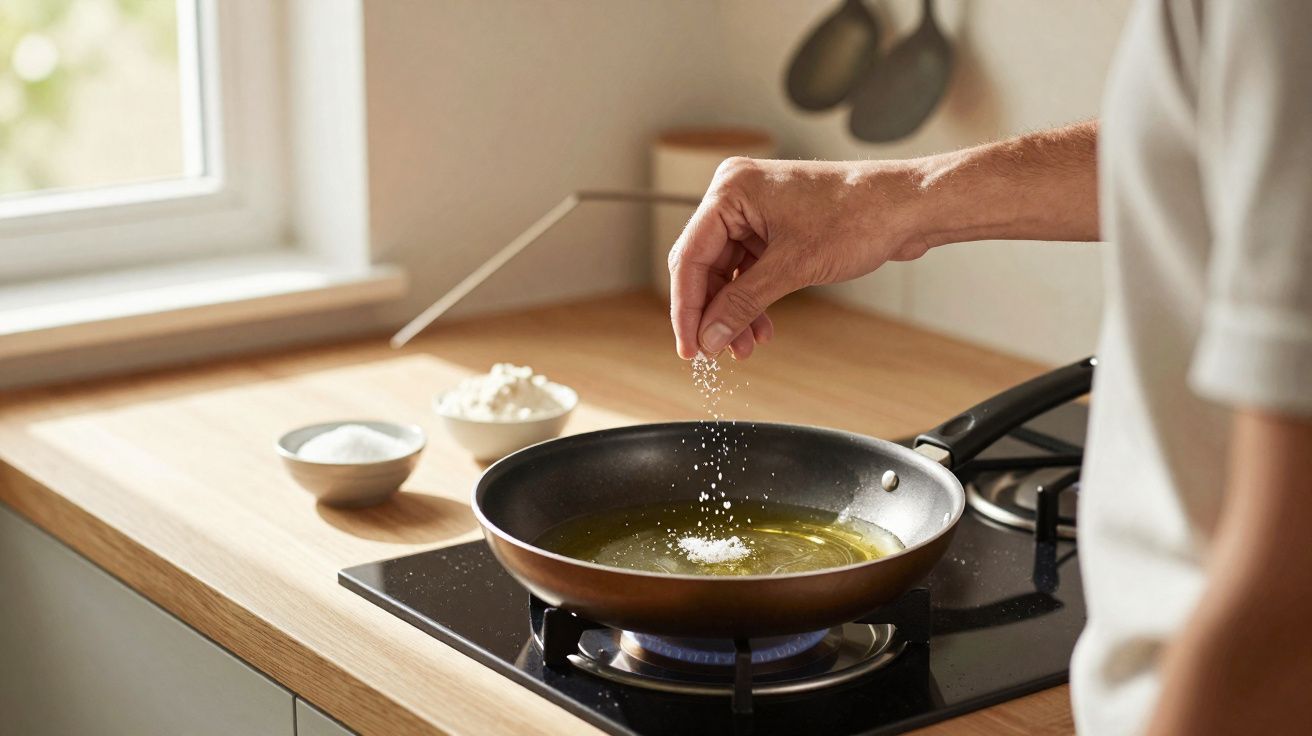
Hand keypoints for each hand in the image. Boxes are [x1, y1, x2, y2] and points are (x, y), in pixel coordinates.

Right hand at [667, 156, 929, 359]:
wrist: (907, 208)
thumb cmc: (858, 216)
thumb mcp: (792, 267)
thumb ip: (742, 304)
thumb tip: (709, 336)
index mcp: (731, 190)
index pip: (689, 257)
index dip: (687, 308)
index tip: (688, 347)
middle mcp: (738, 197)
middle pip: (706, 266)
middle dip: (713, 313)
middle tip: (713, 352)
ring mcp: (757, 212)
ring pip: (729, 273)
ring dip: (735, 312)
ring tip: (743, 347)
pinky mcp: (776, 227)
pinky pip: (751, 270)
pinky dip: (754, 300)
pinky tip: (760, 329)